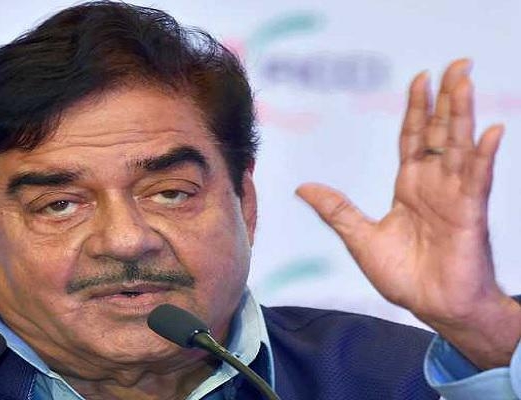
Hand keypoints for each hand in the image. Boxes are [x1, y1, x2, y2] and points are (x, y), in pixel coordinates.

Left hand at [296, 59, 520, 368]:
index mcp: (410, 187)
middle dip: (446, 98)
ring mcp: (454, 196)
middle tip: (455, 65)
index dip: (417, 109)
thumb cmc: (404, 276)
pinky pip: (478, 178)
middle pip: (439, 132)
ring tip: (465, 81)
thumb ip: (336, 209)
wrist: (432, 307)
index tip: (420, 79)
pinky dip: (483, 154)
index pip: (413, 138)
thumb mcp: (360, 238)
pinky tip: (490, 130)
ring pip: (458, 145)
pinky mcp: (470, 213)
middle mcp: (434, 184)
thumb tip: (303, 187)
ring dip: (463, 114)